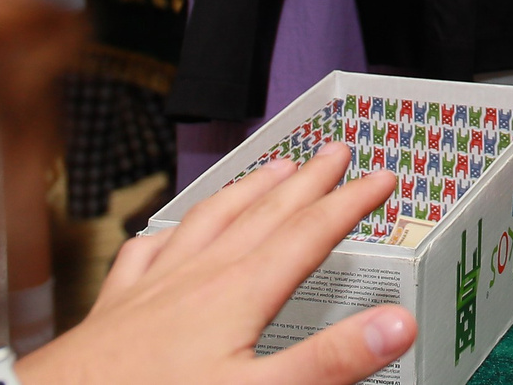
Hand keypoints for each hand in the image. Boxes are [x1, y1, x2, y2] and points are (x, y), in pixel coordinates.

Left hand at [17, 148, 413, 384]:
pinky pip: (148, 251)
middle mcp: (199, 277)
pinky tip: (170, 230)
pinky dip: (170, 232)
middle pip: (266, 215)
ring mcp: (154, 287)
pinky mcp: (116, 307)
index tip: (381, 178)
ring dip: (249, 191)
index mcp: (240, 294)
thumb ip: (329, 360)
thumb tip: (396, 325)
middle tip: (336, 150)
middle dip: (308, 181)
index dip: (350, 204)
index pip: (310, 234)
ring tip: (273, 168)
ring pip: (210, 221)